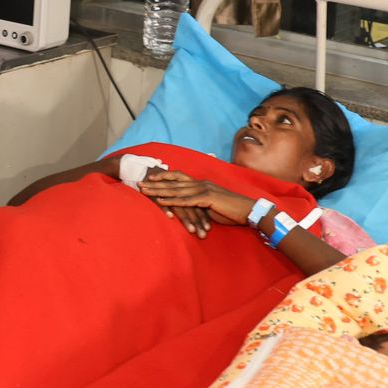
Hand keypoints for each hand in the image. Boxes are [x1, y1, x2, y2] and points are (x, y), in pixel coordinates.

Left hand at [137, 171, 257, 238]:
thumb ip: (200, 205)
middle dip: (155, 182)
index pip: (179, 177)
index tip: (150, 177)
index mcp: (202, 184)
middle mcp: (201, 183)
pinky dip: (171, 200)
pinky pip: (185, 200)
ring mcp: (203, 190)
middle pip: (173, 181)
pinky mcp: (206, 199)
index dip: (164, 176)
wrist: (247, 211)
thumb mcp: (212, 207)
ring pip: (176, 189)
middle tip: (139, 182)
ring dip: (159, 190)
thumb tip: (191, 209)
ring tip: (144, 190)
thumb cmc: (231, 211)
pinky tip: (160, 201)